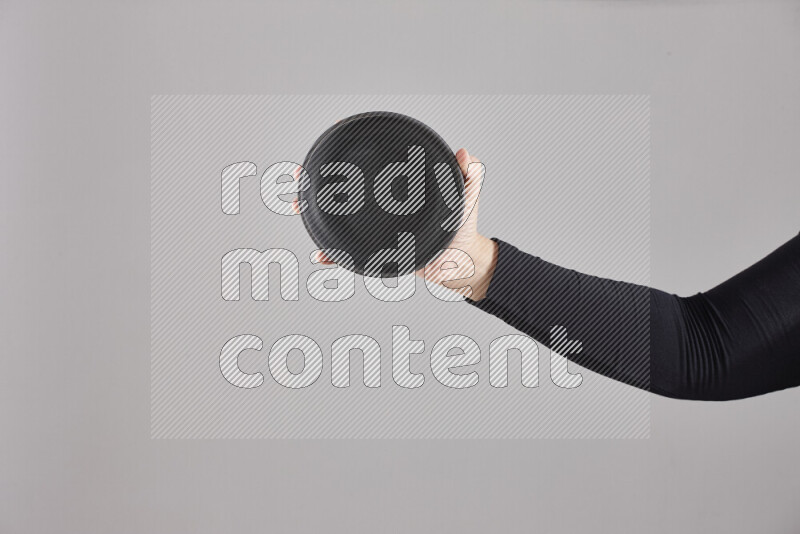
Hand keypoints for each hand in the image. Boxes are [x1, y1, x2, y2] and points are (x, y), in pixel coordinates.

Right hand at [293, 148, 497, 300]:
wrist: (463, 262)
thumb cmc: (465, 226)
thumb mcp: (468, 195)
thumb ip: (471, 174)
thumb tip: (464, 154)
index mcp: (402, 187)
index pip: (375, 163)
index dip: (355, 147)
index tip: (337, 129)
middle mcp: (385, 205)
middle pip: (347, 189)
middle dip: (320, 180)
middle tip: (303, 173)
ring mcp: (378, 228)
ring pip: (341, 218)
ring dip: (317, 213)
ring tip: (300, 206)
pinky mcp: (378, 252)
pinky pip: (351, 254)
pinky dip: (334, 255)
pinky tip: (321, 254)